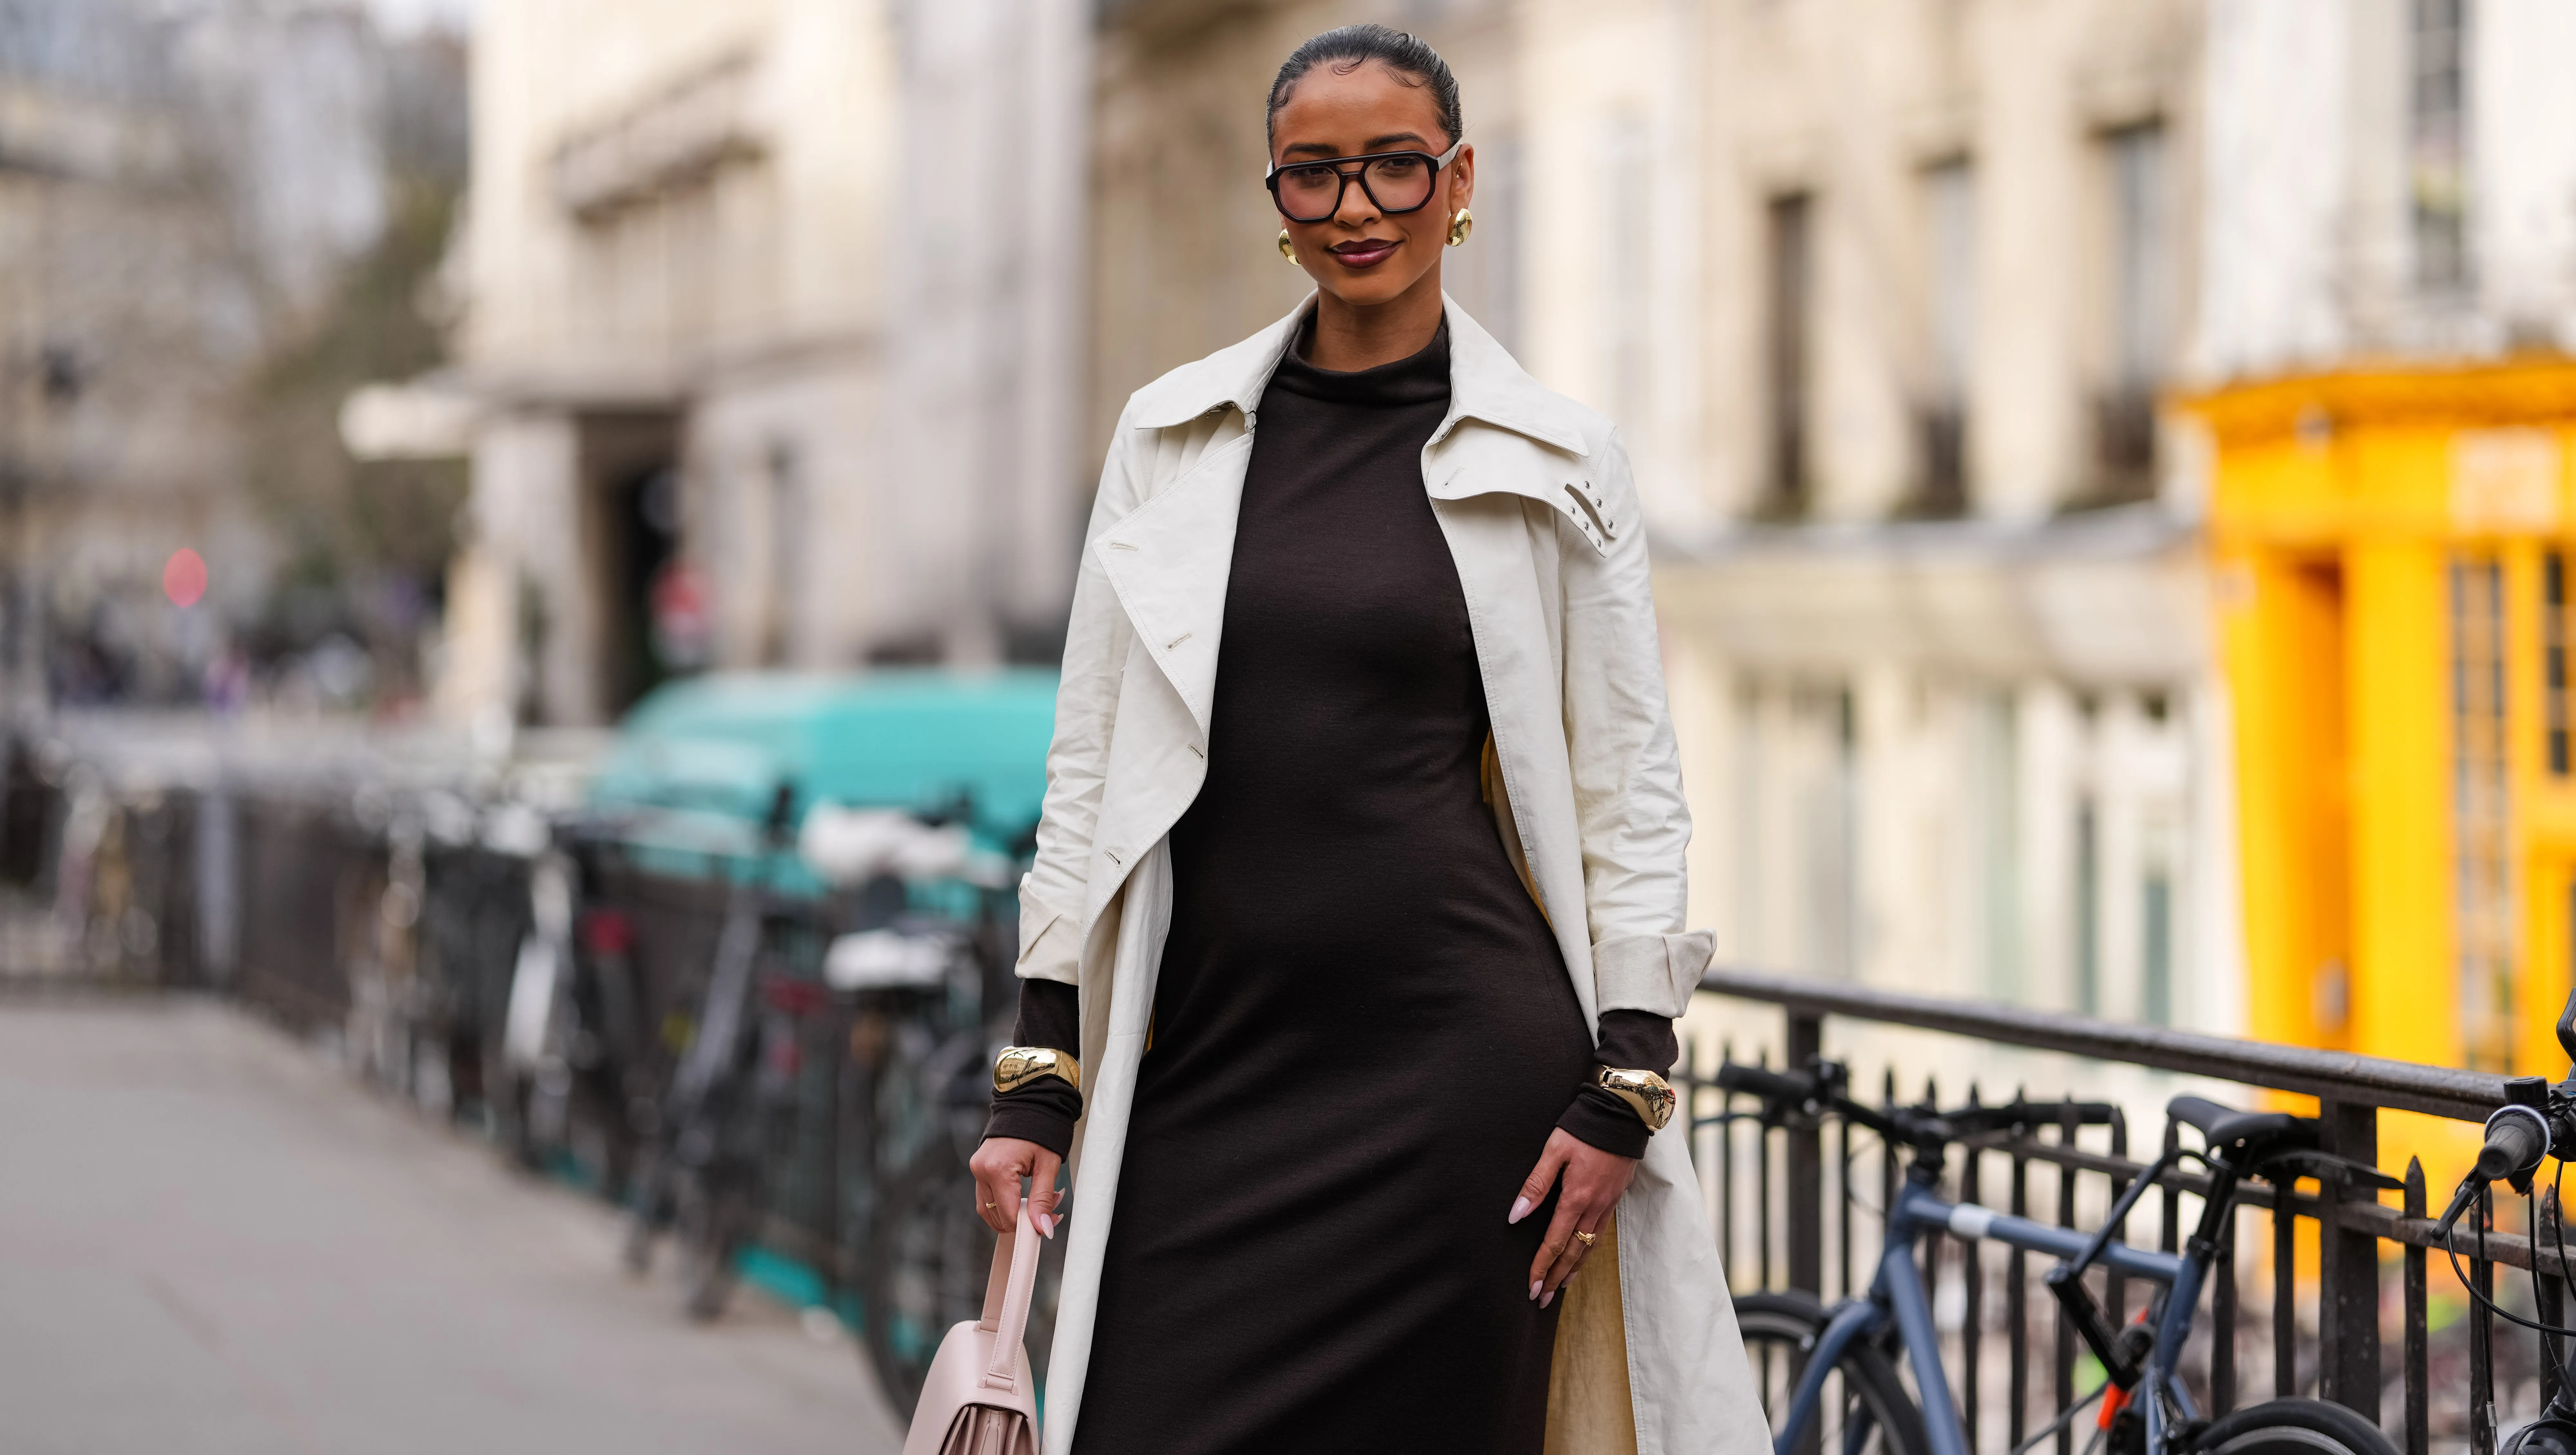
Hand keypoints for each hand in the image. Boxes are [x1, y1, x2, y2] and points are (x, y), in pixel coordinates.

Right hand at [970, 1136, 1063, 1238]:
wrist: (1028, 1103)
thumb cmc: (1041, 1129)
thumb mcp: (1048, 1166)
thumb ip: (1043, 1200)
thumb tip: (1044, 1228)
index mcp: (998, 1169)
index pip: (1008, 1216)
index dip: (1027, 1226)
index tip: (1047, 1225)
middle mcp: (982, 1170)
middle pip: (996, 1216)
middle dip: (1021, 1221)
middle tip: (1047, 1212)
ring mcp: (977, 1168)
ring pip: (988, 1210)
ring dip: (1010, 1215)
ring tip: (1034, 1204)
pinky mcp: (978, 1167)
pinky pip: (986, 1197)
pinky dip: (1002, 1204)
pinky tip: (1021, 1198)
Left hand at [1510, 1128, 1638, 1307]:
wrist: (1623, 1114)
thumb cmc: (1584, 1128)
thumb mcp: (1554, 1149)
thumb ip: (1535, 1183)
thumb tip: (1516, 1214)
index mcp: (1576, 1197)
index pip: (1555, 1241)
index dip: (1542, 1266)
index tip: (1532, 1286)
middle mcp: (1594, 1206)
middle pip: (1573, 1251)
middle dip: (1556, 1277)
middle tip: (1541, 1299)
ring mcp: (1607, 1204)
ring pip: (1590, 1246)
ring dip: (1574, 1269)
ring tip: (1560, 1287)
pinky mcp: (1615, 1198)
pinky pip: (1601, 1233)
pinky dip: (1590, 1251)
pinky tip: (1583, 1257)